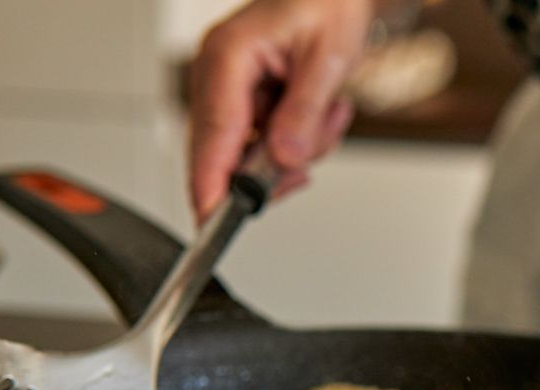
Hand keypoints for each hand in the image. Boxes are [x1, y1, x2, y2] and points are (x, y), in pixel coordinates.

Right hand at [189, 0, 377, 219]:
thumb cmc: (328, 5)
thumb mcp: (328, 59)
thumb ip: (305, 112)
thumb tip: (285, 158)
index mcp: (228, 55)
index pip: (214, 132)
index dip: (211, 181)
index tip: (211, 218)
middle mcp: (218, 73)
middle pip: (225, 153)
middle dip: (273, 167)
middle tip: (307, 159)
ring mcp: (229, 89)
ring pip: (251, 155)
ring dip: (297, 148)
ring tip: (328, 112)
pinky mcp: (245, 101)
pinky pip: (265, 145)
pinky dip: (298, 142)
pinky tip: (320, 113)